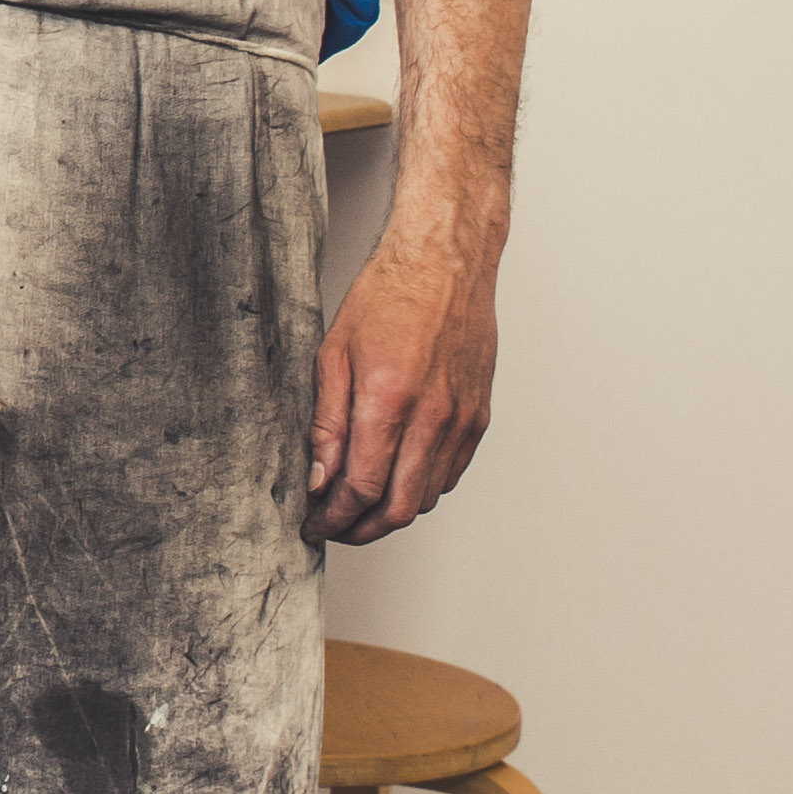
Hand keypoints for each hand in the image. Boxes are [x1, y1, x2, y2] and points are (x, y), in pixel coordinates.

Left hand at [307, 237, 494, 542]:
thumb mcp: (333, 354)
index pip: (362, 488)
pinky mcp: (478, 418)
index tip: (314, 524)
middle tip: (333, 528)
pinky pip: (450, 474)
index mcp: (390, 399)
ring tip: (358, 507)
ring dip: (391, 513)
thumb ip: (326, 423)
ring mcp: (462, 420)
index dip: (334, 517)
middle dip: (361, 529)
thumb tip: (318, 479)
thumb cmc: (387, 297)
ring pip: (428, 497)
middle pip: (400, 506)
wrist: (445, 264)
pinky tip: (395, 478)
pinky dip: (421, 488)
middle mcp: (433, 417)